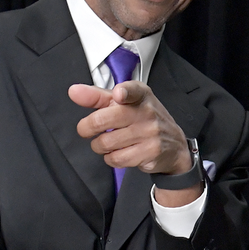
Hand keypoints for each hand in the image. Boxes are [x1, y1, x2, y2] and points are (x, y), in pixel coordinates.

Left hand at [68, 82, 191, 175]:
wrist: (174, 145)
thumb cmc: (144, 120)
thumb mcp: (125, 103)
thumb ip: (97, 96)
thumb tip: (74, 91)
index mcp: (140, 94)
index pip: (133, 90)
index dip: (124, 92)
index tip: (119, 95)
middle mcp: (147, 112)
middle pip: (103, 120)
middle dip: (86, 128)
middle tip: (87, 130)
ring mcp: (150, 133)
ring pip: (106, 143)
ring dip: (99, 146)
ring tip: (106, 142)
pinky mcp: (150, 153)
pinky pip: (116, 159)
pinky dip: (110, 158)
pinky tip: (118, 152)